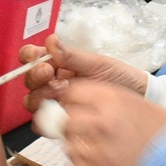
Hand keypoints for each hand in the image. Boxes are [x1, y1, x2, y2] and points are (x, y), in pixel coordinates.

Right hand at [20, 34, 146, 111]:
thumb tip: (50, 40)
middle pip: (28, 81)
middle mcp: (51, 82)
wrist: (137, 99)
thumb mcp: (97, 64)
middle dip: (36, 76)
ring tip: (63, 90)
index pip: (31, 57)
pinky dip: (46, 120)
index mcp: (57, 63)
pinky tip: (63, 113)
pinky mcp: (61, 123)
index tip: (40, 59)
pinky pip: (42, 125)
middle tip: (51, 73)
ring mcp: (55, 103)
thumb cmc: (118, 77)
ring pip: (32, 102)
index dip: (29, 57)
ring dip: (42, 96)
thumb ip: (71, 56)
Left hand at [61, 80, 165, 165]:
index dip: (69, 99)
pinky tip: (96, 162)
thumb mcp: (134, 101)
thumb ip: (103, 99)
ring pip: (68, 145)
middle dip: (71, 124)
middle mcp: (104, 121)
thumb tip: (71, 100)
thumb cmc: (162, 129)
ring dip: (76, 146)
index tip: (72, 105)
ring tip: (93, 147)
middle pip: (66, 119)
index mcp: (112, 98)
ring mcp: (101, 149)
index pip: (71, 92)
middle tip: (82, 129)